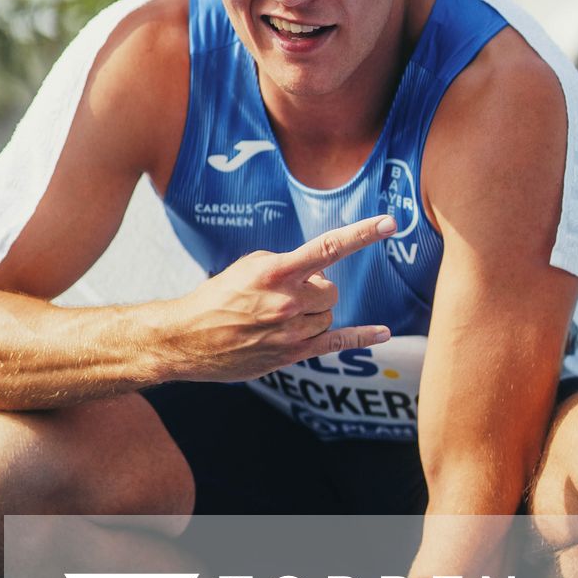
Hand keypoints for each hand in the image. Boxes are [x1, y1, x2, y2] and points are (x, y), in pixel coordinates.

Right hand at [153, 216, 395, 383]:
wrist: (188, 338)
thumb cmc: (218, 296)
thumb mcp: (249, 267)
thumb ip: (287, 264)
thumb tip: (318, 275)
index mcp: (276, 272)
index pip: (329, 247)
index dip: (362, 234)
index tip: (390, 223)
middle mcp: (288, 302)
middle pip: (331, 290)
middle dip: (316, 289)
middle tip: (287, 295)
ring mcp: (291, 331)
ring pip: (328, 315)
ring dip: (313, 312)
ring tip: (279, 317)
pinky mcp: (291, 354)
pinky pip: (337, 343)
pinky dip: (362, 337)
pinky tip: (384, 333)